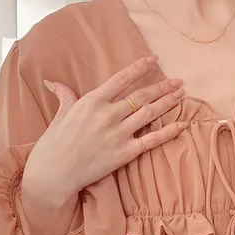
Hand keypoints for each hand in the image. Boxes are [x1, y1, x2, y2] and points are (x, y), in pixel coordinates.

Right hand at [23, 56, 187, 201]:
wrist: (52, 174)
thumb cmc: (53, 144)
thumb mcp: (60, 115)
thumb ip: (65, 96)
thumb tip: (53, 82)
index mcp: (92, 101)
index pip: (121, 79)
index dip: (140, 68)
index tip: (155, 60)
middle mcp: (107, 115)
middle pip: (141, 96)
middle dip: (162, 86)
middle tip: (178, 81)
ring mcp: (117, 134)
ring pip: (149, 113)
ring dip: (168, 103)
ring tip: (182, 95)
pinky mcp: (124, 153)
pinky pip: (151, 140)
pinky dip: (168, 132)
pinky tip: (182, 124)